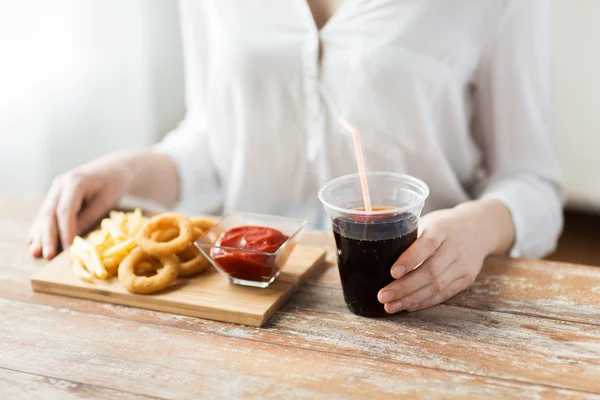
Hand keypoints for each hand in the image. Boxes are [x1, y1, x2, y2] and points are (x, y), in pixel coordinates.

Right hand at [28, 157, 131, 258]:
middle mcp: (60, 184)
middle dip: (48, 237)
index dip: (65, 232)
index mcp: (74, 182)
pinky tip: (32, 242)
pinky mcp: (55, 195)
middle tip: (47, 256)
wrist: (113, 168)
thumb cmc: (113, 184)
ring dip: (39, 235)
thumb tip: (73, 238)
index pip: (65, 211)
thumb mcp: (106, 201)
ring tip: (35, 253)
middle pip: (50, 213)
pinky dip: (40, 228)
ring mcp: (55, 188)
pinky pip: (46, 213)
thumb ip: (89, 217)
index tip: (67, 250)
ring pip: (44, 214)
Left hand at [377, 199, 514, 312]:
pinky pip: (444, 294)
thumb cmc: (444, 225)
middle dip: (404, 287)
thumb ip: (409, 235)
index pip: (426, 244)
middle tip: (382, 296)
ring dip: (411, 299)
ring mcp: (463, 265)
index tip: (392, 272)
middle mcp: (454, 247)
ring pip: (436, 286)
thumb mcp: (429, 221)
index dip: (409, 259)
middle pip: (430, 271)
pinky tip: (408, 306)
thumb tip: (376, 251)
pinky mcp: (466, 279)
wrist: (480, 228)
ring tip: (390, 306)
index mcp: (442, 228)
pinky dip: (425, 302)